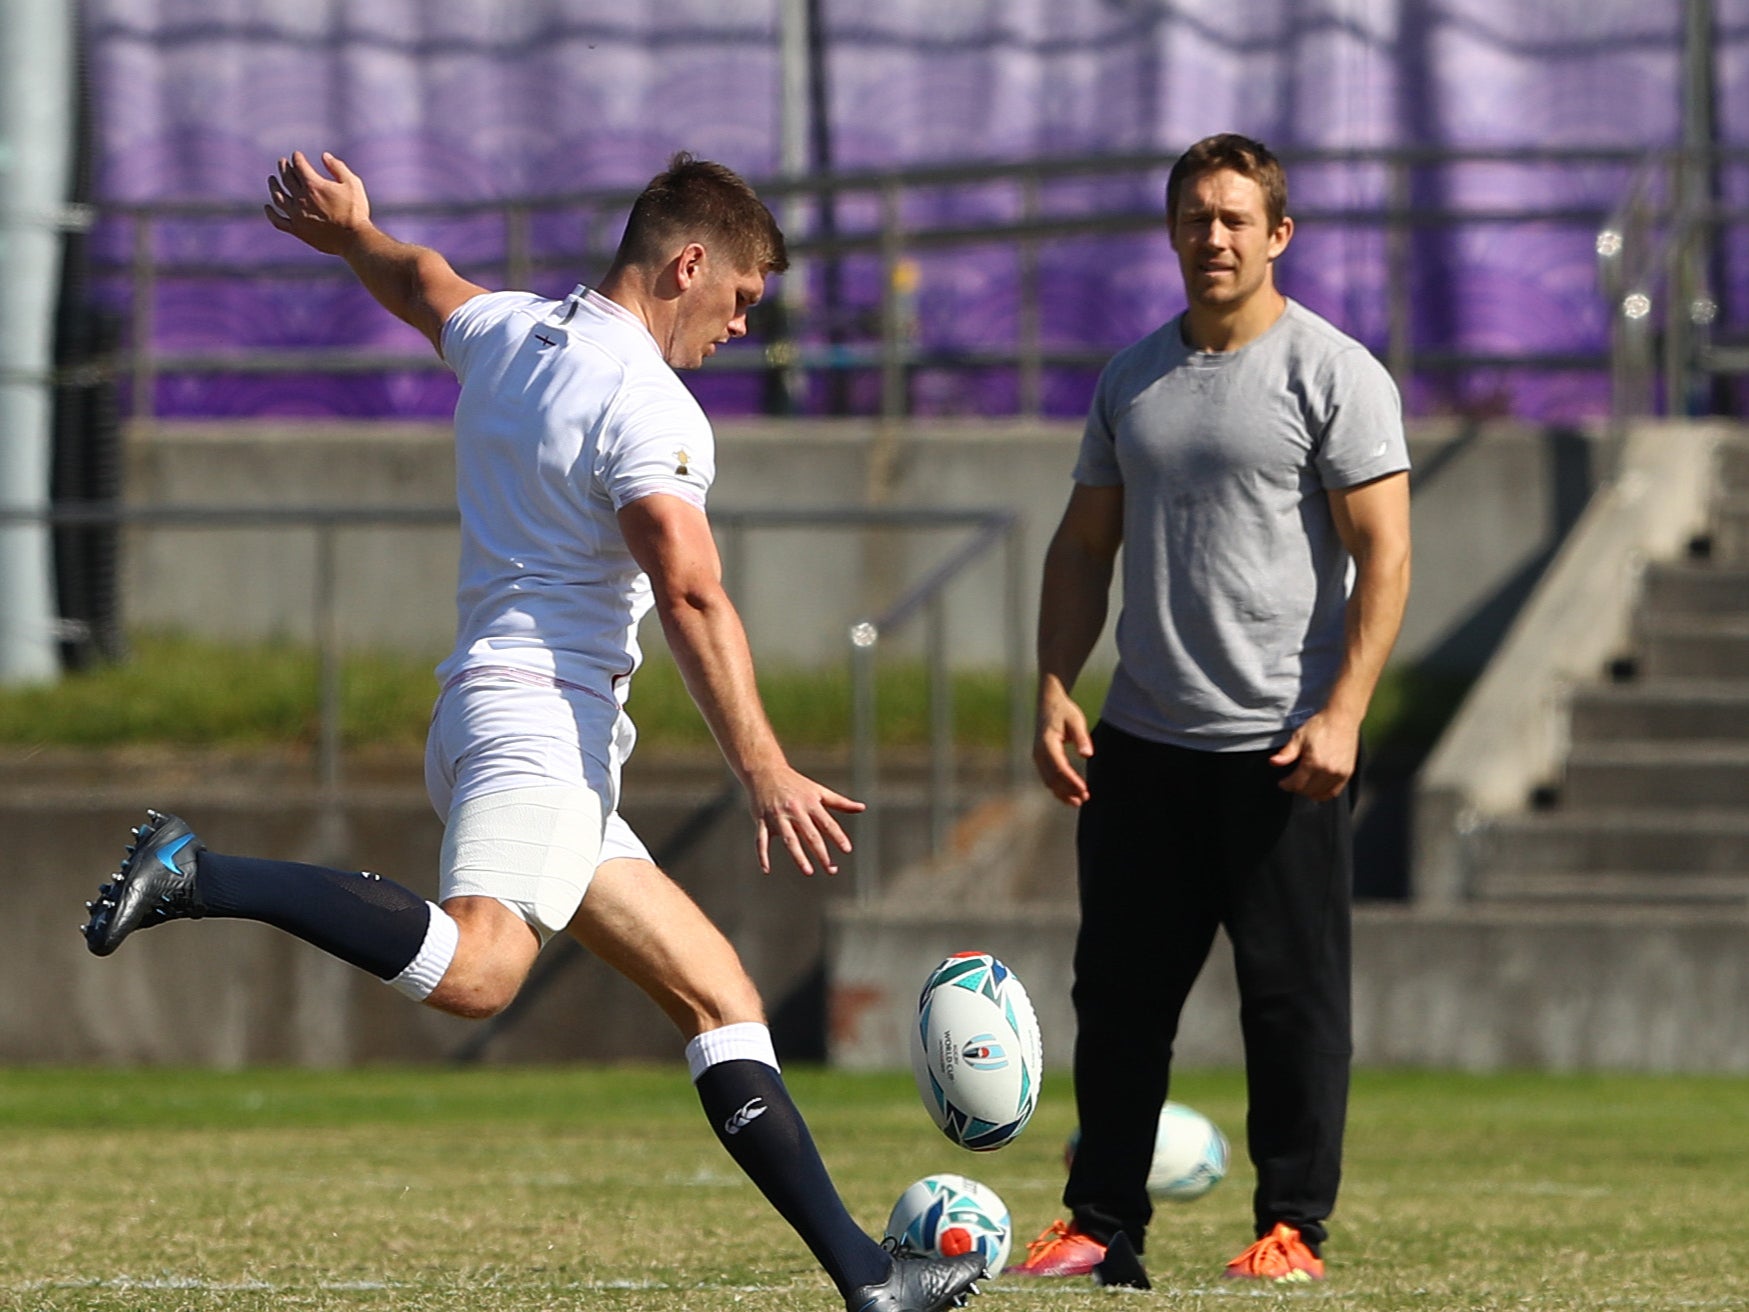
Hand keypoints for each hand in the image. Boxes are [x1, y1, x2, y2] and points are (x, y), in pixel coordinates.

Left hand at [265, 150, 371, 254]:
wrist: (355, 239)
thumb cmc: (356, 211)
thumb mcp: (352, 184)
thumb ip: (338, 167)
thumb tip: (324, 156)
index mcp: (313, 185)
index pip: (299, 165)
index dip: (297, 158)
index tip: (297, 155)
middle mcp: (301, 198)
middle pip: (286, 178)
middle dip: (284, 168)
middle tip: (282, 162)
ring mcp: (297, 215)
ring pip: (278, 197)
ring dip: (273, 186)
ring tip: (272, 180)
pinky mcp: (297, 230)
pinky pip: (278, 221)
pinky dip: (271, 213)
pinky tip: (268, 207)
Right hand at [743, 763, 864, 875]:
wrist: (766, 771)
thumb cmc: (796, 783)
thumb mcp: (819, 791)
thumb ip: (840, 802)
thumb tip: (862, 807)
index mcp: (810, 804)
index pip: (827, 823)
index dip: (838, 836)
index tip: (847, 850)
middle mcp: (795, 811)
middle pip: (810, 835)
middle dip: (821, 853)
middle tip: (832, 869)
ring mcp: (777, 817)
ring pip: (789, 839)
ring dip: (798, 856)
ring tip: (808, 871)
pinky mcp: (762, 821)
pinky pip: (761, 840)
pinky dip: (762, 855)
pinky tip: (766, 869)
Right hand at [1033, 680, 1093, 806]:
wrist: (1048, 703)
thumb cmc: (1064, 711)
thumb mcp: (1076, 721)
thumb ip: (1081, 738)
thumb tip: (1087, 755)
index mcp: (1047, 743)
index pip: (1059, 767)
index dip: (1071, 781)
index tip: (1084, 790)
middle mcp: (1039, 752)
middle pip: (1052, 778)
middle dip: (1068, 790)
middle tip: (1084, 798)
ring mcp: (1037, 757)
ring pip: (1048, 780)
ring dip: (1062, 792)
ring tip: (1079, 801)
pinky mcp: (1040, 759)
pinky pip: (1047, 777)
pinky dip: (1057, 788)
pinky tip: (1070, 795)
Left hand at [1268, 711, 1357, 800]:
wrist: (1341, 718)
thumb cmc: (1321, 725)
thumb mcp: (1299, 737)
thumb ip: (1287, 752)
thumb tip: (1274, 762)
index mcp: (1314, 762)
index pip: (1297, 784)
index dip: (1286, 785)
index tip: (1283, 783)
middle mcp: (1328, 770)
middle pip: (1308, 791)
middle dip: (1296, 788)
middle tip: (1291, 783)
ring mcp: (1339, 773)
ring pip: (1321, 794)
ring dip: (1310, 792)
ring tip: (1303, 786)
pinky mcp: (1347, 773)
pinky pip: (1335, 791)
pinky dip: (1324, 793)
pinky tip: (1317, 789)